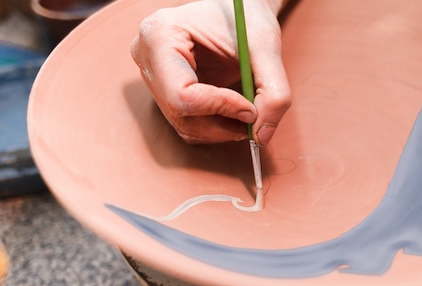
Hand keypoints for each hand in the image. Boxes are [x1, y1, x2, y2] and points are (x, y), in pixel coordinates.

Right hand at [130, 0, 290, 144]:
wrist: (237, 12)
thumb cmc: (246, 17)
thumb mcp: (266, 46)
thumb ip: (274, 90)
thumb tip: (261, 136)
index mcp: (160, 35)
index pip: (181, 93)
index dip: (219, 108)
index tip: (250, 108)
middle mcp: (147, 59)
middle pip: (180, 114)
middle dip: (222, 123)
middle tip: (255, 118)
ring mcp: (153, 78)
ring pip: (184, 125)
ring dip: (221, 130)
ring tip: (248, 115)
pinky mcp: (165, 93)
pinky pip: (188, 125)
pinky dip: (216, 129)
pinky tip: (234, 113)